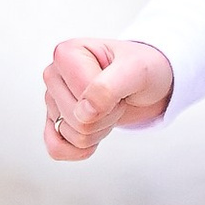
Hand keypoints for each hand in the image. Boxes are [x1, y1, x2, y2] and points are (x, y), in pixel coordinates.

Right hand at [42, 34, 172, 159]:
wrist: (151, 82)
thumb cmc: (143, 69)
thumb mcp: (136, 70)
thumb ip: (108, 88)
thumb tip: (82, 113)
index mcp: (66, 54)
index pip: (84, 96)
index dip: (110, 100)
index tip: (121, 84)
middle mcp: (54, 74)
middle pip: (76, 120)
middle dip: (106, 117)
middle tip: (117, 98)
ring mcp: (53, 99)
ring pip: (71, 136)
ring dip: (99, 130)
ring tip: (109, 107)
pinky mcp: (55, 120)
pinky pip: (56, 149)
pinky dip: (78, 151)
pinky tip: (94, 138)